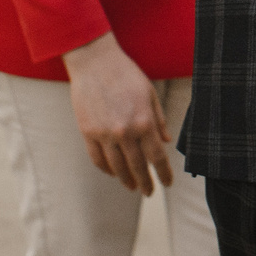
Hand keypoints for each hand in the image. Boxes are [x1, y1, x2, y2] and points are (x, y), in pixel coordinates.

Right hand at [61, 32, 173, 194]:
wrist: (94, 62)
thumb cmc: (126, 74)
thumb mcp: (150, 93)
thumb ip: (159, 119)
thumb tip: (167, 141)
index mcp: (144, 121)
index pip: (157, 157)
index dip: (163, 174)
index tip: (167, 184)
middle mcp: (125, 132)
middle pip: (138, 167)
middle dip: (145, 183)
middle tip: (149, 192)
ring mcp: (104, 134)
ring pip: (117, 168)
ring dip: (126, 180)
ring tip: (132, 186)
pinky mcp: (87, 133)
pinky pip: (98, 159)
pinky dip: (106, 169)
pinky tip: (113, 172)